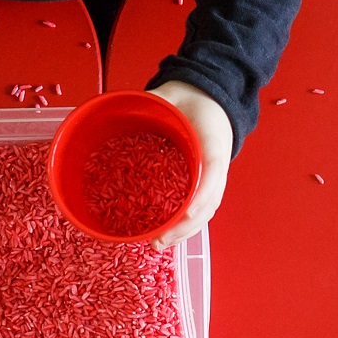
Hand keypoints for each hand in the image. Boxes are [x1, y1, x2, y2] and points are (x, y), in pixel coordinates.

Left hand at [147, 81, 233, 248]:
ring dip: (185, 231)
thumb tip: (120, 106)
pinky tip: (167, 235)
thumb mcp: (173, 94)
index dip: (202, 194)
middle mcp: (217, 163)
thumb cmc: (193, 99)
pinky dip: (185, 224)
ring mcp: (213, 175)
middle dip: (186, 224)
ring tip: (160, 244)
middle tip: (161, 239)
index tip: (188, 212)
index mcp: (213, 139)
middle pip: (209, 201)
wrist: (212, 98)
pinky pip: (200, 207)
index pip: (213, 169)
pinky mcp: (205, 182)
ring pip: (206, 210)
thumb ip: (151, 101)